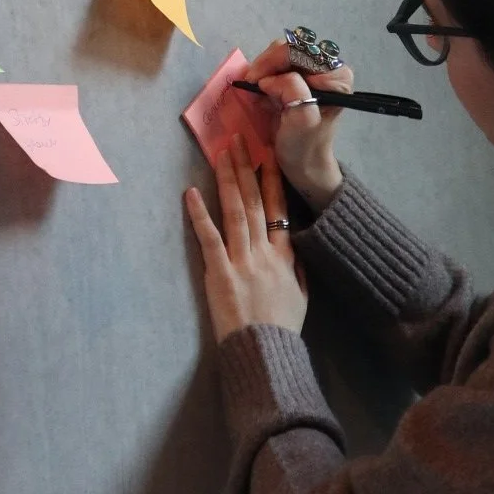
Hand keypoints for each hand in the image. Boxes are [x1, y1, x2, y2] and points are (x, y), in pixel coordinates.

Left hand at [184, 136, 309, 344]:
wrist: (266, 353)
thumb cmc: (282, 329)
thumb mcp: (301, 296)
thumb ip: (298, 269)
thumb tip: (294, 246)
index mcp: (285, 257)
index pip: (279, 210)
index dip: (272, 181)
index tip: (267, 156)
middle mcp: (265, 253)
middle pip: (256, 202)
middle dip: (247, 169)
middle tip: (239, 140)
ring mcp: (242, 262)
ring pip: (236, 212)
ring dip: (228, 180)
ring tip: (221, 154)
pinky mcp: (220, 274)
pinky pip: (210, 238)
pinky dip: (200, 214)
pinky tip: (192, 193)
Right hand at [243, 37, 352, 210]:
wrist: (302, 163)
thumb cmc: (304, 145)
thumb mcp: (302, 120)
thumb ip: (292, 90)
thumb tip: (269, 79)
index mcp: (337, 75)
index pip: (301, 52)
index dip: (274, 63)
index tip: (257, 85)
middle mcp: (328, 68)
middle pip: (289, 48)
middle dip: (267, 66)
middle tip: (252, 87)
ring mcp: (312, 71)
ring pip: (279, 53)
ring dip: (263, 71)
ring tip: (257, 94)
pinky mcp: (298, 77)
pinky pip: (274, 63)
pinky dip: (262, 76)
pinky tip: (260, 94)